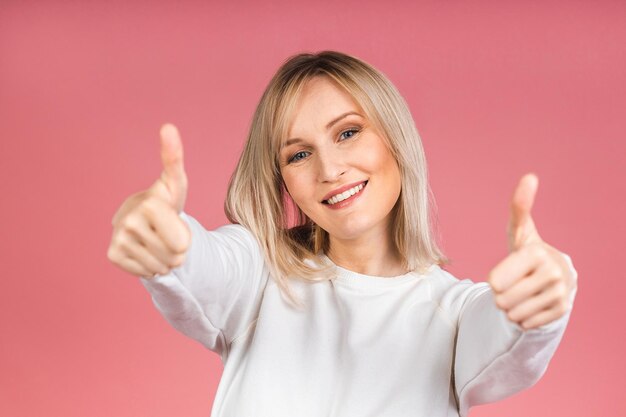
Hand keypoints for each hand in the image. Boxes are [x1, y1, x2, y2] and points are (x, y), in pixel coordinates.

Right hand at [107, 123, 190, 277]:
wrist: (142, 219)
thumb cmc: (166, 200)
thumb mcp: (176, 183)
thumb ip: (174, 157)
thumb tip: (168, 126)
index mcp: (150, 203)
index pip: (183, 243)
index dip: (185, 236)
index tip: (174, 221)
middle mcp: (128, 220)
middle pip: (175, 257)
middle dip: (177, 250)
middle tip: (166, 233)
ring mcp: (117, 239)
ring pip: (162, 267)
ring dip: (165, 259)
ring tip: (157, 241)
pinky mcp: (112, 255)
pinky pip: (146, 273)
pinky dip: (150, 266)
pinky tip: (144, 249)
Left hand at [488, 173, 576, 329]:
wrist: (555, 275)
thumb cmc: (528, 251)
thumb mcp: (518, 230)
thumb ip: (519, 207)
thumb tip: (530, 176)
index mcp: (536, 253)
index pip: (496, 282)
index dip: (495, 280)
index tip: (507, 272)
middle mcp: (552, 273)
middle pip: (502, 299)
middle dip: (502, 295)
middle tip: (514, 284)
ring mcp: (560, 294)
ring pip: (513, 314)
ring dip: (511, 307)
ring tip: (522, 293)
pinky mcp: (562, 311)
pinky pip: (525, 323)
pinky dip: (523, 317)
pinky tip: (531, 304)